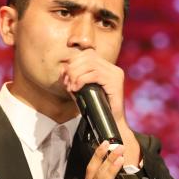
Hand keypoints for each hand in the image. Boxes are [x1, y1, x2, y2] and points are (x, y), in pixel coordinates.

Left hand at [60, 51, 141, 167]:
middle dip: (73, 68)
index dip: (74, 62)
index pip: (88, 54)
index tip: (65, 77)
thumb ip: (74, 79)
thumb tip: (63, 68)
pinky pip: (95, 74)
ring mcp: (116, 74)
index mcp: (107, 68)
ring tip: (71, 87)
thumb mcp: (82, 91)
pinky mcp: (116, 82)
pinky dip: (82, 80)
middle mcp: (113, 68)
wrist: (110, 124)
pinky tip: (76, 88)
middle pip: (88, 57)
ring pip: (91, 64)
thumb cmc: (96, 109)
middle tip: (67, 83)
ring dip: (76, 74)